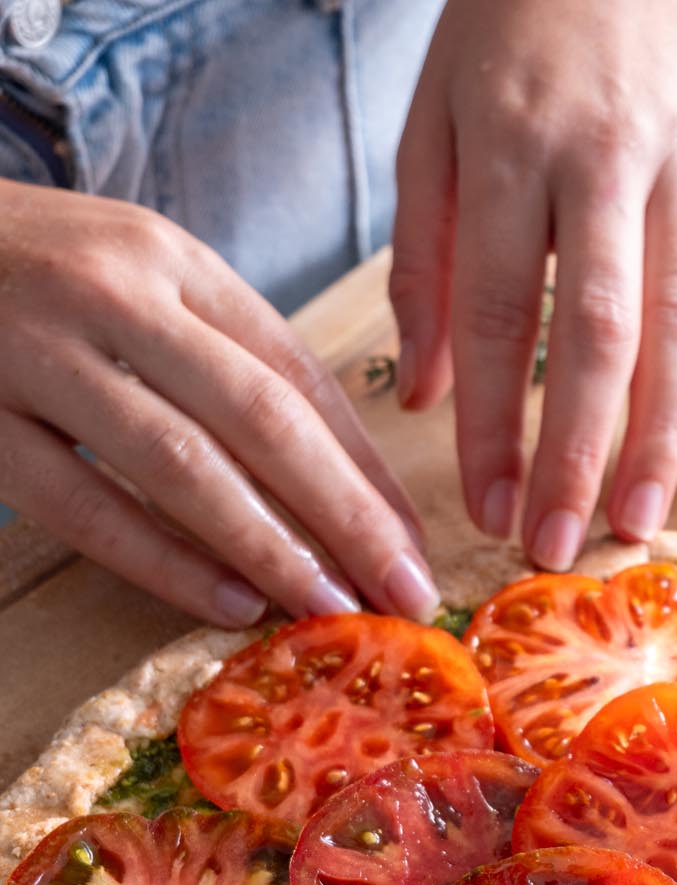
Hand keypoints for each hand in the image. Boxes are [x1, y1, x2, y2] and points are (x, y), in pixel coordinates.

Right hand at [0, 183, 438, 626]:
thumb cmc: (43, 283)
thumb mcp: (142, 285)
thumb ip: (228, 360)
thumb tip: (345, 482)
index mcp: (173, 262)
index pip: (295, 372)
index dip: (365, 468)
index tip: (416, 544)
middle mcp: (115, 295)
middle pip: (261, 416)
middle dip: (348, 515)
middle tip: (406, 593)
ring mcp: (41, 355)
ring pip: (179, 464)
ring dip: (270, 546)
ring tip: (332, 610)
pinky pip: (87, 507)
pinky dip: (164, 560)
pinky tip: (229, 602)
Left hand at [390, 0, 676, 570]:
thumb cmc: (503, 37)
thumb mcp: (431, 126)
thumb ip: (422, 263)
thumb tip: (424, 400)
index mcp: (509, 146)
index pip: (501, 315)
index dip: (495, 425)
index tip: (484, 512)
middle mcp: (606, 158)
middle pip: (598, 334)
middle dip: (577, 454)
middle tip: (556, 547)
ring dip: (661, 438)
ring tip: (637, 526)